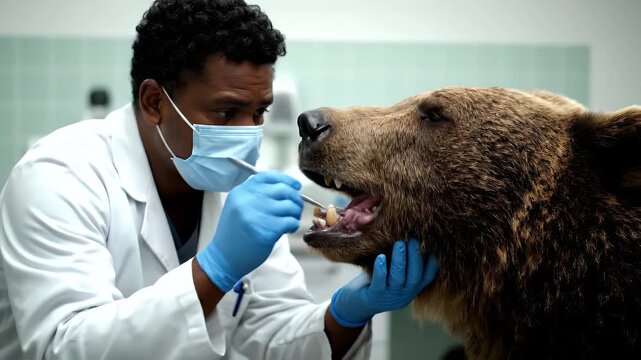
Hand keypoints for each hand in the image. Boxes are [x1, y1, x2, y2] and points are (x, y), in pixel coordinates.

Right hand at [196, 172, 302, 291]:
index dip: (286, 180)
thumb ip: (256, 195)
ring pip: (290, 206)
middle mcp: (248, 200)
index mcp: (241, 192)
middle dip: (295, 198)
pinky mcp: (266, 231)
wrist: (223, 258)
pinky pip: (290, 222)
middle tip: (296, 207)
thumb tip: (286, 189)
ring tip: (291, 220)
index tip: (295, 186)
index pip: (269, 177)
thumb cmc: (234, 233)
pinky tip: (288, 229)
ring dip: (295, 213)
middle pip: (283, 190)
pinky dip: (293, 225)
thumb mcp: (238, 206)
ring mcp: (257, 216)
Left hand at [330, 239, 438, 326]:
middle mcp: (405, 293)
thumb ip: (406, 262)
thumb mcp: (397, 275)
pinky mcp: (375, 295)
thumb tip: (414, 237)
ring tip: (399, 244)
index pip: (428, 276)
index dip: (433, 262)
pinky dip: (381, 269)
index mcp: (413, 288)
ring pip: (398, 277)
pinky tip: (381, 257)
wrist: (359, 303)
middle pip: (414, 276)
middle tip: (414, 240)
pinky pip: (380, 282)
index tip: (433, 246)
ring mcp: (390, 295)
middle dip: (415, 257)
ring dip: (399, 260)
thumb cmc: (380, 282)